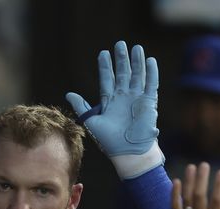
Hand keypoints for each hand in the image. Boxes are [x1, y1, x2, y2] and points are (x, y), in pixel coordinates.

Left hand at [66, 41, 162, 178]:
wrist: (128, 152)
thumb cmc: (109, 141)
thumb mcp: (92, 122)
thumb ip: (81, 107)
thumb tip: (68, 93)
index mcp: (109, 101)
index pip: (107, 79)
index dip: (105, 66)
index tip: (103, 53)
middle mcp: (123, 97)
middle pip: (123, 73)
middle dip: (121, 59)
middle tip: (120, 44)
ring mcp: (136, 99)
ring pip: (137, 75)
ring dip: (136, 62)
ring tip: (135, 47)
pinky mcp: (149, 103)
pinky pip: (151, 84)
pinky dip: (151, 73)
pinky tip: (150, 60)